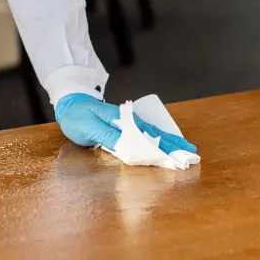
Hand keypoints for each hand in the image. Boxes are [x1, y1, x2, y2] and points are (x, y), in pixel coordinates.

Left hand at [55, 93, 196, 155]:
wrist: (68, 103)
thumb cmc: (77, 116)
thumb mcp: (91, 127)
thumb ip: (110, 137)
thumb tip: (132, 148)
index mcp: (122, 120)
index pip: (147, 135)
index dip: (162, 146)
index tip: (177, 156)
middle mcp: (127, 120)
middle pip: (154, 133)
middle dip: (172, 144)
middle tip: (191, 154)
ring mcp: (125, 123)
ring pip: (151, 133)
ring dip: (167, 142)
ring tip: (183, 149)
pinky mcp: (121, 127)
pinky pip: (143, 134)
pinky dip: (156, 140)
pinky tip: (163, 144)